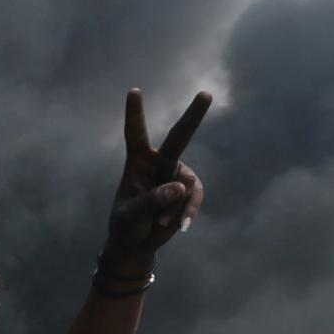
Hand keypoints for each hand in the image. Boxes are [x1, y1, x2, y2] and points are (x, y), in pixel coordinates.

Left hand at [104, 88, 211, 266]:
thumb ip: (152, 200)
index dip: (135, 114)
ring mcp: (177, 175)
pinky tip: (180, 227)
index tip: (134, 90)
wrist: (137, 243)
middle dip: (193, 116)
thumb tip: (179, 186)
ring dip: (173, 208)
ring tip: (158, 223)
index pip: (135, 135)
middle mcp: (160, 162)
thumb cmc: (126, 225)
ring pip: (185, 185)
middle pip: (178, 137)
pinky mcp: (189, 190)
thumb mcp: (131, 215)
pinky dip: (187, 212)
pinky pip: (194, 197)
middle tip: (206, 93)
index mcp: (137, 162)